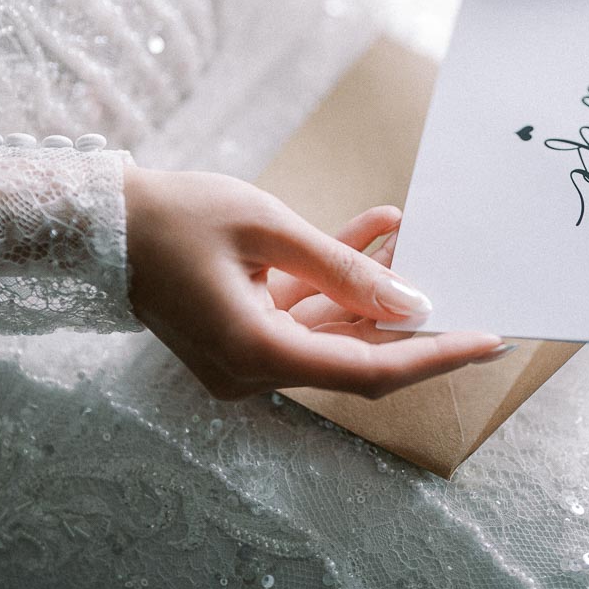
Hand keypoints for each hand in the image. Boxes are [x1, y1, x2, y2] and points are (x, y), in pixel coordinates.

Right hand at [124, 167, 507, 399]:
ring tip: (407, 233)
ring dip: (369, 288)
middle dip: (410, 319)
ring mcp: (242, 361)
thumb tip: (411, 303)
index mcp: (256, 352)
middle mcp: (251, 371)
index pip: (370, 370)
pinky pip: (300, 316)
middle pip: (355, 355)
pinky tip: (372, 231)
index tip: (487, 340)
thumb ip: (344, 269)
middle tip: (466, 290)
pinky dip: (332, 283)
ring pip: (330, 330)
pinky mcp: (238, 340)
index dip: (435, 356)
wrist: (101, 224)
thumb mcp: (270, 229)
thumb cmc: (176, 216)